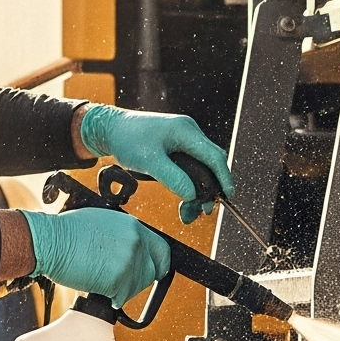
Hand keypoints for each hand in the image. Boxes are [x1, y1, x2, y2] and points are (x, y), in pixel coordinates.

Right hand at [21, 208, 172, 309]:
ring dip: (123, 289)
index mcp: (134, 227)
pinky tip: (98, 288)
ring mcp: (129, 262)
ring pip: (137, 287)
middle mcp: (136, 243)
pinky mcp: (118, 280)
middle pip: (152, 271)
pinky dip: (111, 298)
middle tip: (121, 281)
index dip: (157, 263)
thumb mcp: (104, 222)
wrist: (50, 242)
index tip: (153, 270)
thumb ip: (124, 235)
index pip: (162, 250)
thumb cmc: (66, 232)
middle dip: (138, 279)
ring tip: (104, 281)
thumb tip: (130, 248)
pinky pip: (122, 298)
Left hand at [78, 105, 234, 222]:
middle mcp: (189, 133)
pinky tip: (185, 198)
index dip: (224, 177)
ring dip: (198, 188)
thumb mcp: (149, 162)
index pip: (214, 156)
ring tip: (189, 211)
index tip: (228, 196)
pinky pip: (191, 165)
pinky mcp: (176, 146)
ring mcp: (183, 138)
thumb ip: (172, 178)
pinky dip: (189, 183)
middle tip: (205, 210)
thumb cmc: (127, 140)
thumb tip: (192, 195)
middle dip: (211, 188)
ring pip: (201, 166)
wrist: (111, 129)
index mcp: (186, 131)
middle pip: (211, 162)